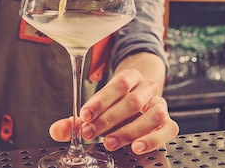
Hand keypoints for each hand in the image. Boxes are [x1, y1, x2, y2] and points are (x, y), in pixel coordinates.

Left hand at [49, 68, 178, 153]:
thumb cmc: (115, 107)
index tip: (84, 115)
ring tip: (110, 142)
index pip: (118, 84)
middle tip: (90, 132)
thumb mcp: (95, 110)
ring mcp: (160, 104)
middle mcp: (148, 88)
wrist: (142, 103)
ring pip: (152, 115)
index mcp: (131, 77)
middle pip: (132, 101)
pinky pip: (167, 129)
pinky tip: (136, 147)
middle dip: (108, 119)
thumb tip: (56, 130)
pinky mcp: (168, 121)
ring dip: (129, 131)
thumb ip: (76, 121)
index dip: (101, 100)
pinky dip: (153, 139)